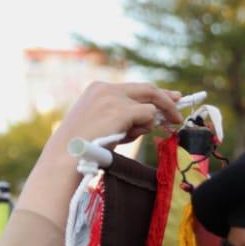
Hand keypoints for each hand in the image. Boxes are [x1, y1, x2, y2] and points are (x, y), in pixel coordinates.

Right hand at [52, 82, 182, 150]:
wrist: (65, 157)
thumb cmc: (80, 146)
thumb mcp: (101, 124)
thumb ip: (124, 117)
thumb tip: (151, 117)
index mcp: (97, 89)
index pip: (133, 88)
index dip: (152, 94)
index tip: (169, 98)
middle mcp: (106, 88)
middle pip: (147, 89)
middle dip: (167, 99)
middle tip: (179, 108)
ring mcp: (113, 98)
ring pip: (148, 105)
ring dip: (147, 123)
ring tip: (129, 136)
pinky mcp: (120, 111)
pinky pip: (147, 116)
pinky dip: (144, 127)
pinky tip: (129, 135)